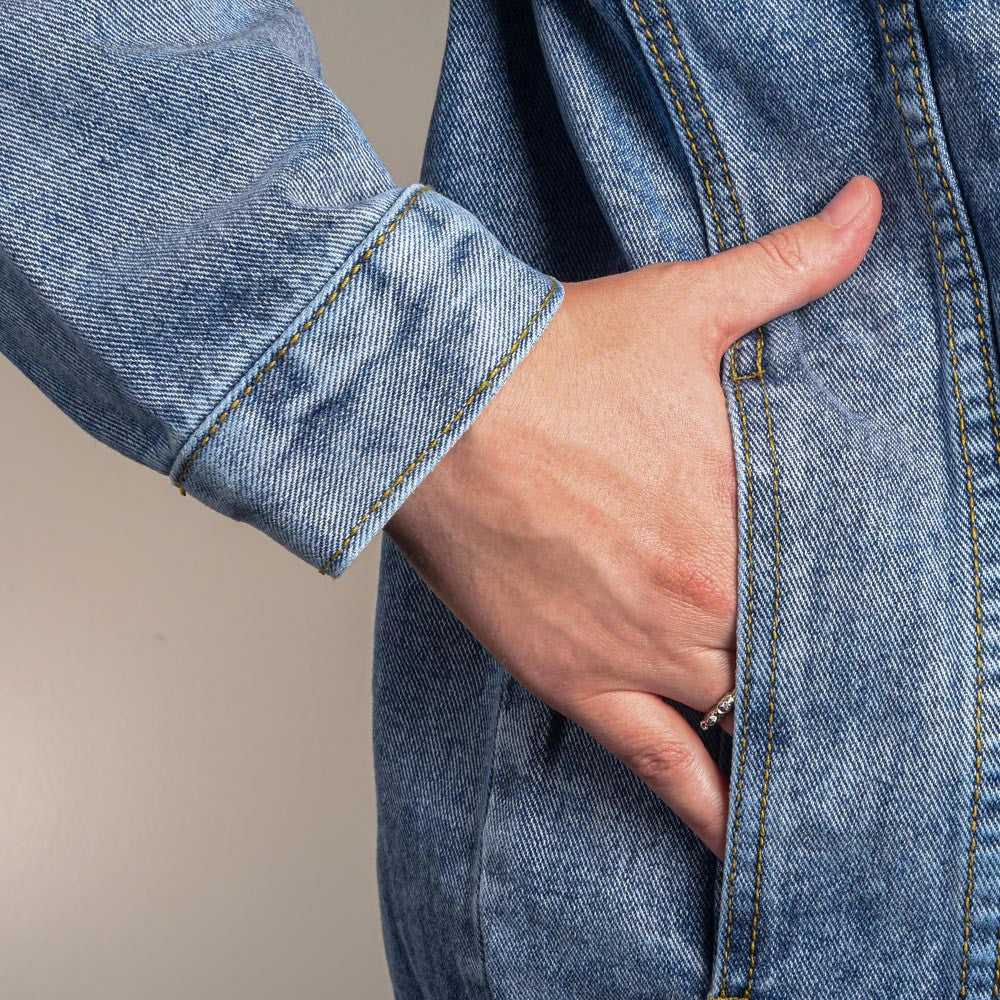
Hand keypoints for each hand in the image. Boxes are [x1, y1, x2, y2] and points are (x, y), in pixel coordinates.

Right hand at [385, 175, 881, 857]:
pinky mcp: (578, 679)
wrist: (435, 401)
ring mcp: (641, 648)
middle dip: (818, 662)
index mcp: (740, 513)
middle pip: (790, 655)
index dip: (864, 604)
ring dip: (774, 726)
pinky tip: (741, 845)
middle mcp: (702, 597)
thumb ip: (794, 263)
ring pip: (737, 715)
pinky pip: (659, 768)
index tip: (892, 621)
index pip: (834, 584)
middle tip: (860, 686)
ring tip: (816, 758)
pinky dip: (706, 810)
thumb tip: (870, 205)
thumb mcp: (687, 303)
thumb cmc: (553, 354)